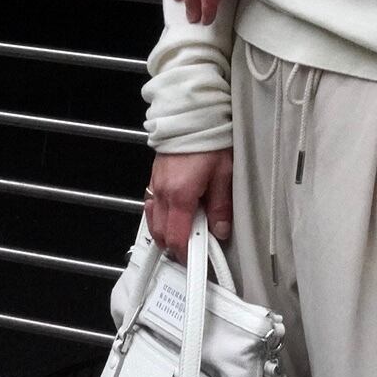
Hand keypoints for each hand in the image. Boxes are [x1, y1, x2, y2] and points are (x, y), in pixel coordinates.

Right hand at [144, 148, 232, 266]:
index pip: (177, 237)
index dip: (184, 254)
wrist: (192, 114)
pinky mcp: (154, 177)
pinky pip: (152, 205)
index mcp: (181, 195)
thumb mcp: (224, 173)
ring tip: (186, 234)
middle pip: (161, 233)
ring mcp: (155, 185)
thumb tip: (220, 232)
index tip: (194, 262)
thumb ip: (221, 206)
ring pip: (153, 221)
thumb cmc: (210, 141)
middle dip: (174, 246)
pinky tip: (175, 215)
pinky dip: (160, 216)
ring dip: (166, 232)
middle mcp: (163, 193)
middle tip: (193, 249)